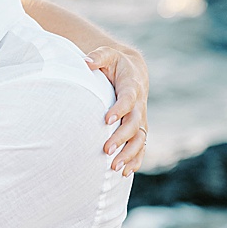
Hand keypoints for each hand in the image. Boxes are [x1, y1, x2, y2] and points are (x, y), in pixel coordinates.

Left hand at [85, 45, 148, 174]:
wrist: (133, 71)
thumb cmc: (114, 63)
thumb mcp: (107, 54)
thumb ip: (98, 56)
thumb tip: (86, 61)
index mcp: (132, 87)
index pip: (128, 99)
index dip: (120, 109)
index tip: (106, 119)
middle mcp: (139, 105)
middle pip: (135, 124)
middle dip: (121, 138)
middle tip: (106, 150)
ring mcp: (140, 119)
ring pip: (140, 139)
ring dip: (129, 154)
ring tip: (114, 168)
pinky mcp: (138, 129)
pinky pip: (140, 146)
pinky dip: (135, 159)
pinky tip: (125, 172)